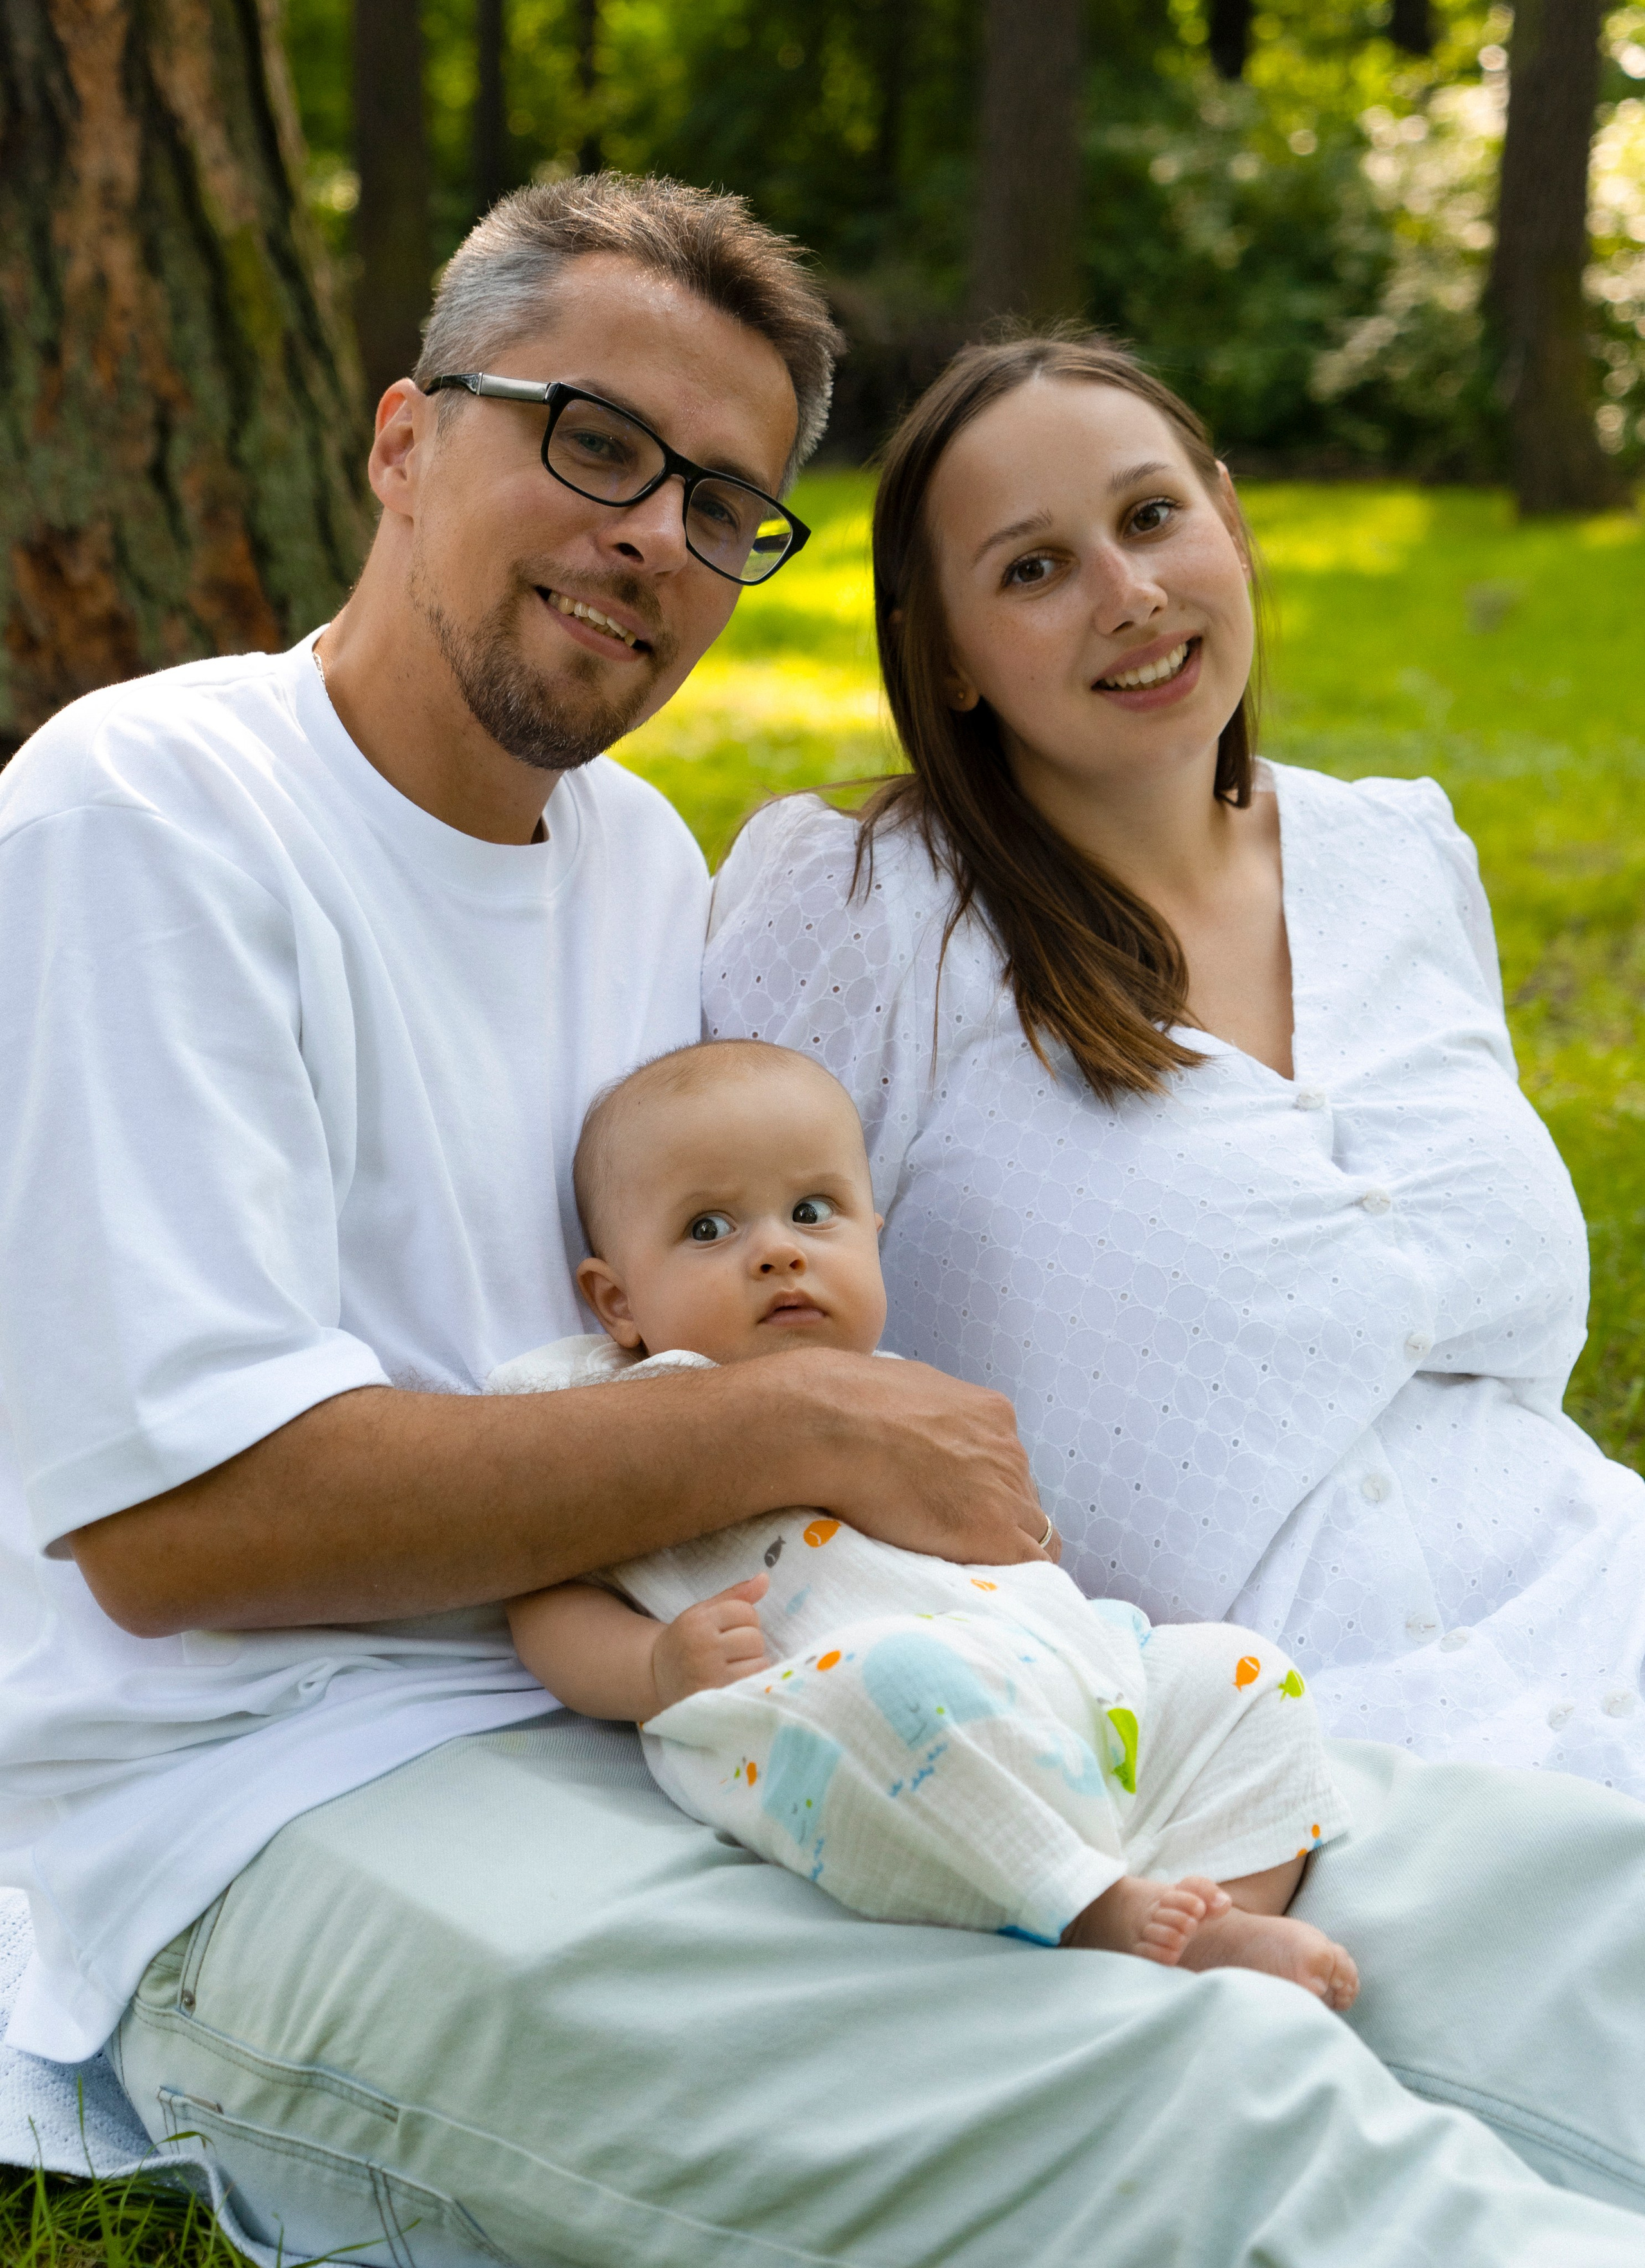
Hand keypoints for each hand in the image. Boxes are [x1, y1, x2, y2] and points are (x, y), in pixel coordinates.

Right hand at [650, 1574, 769, 1711]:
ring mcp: (710, 1674)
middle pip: (754, 1637)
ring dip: (753, 1661)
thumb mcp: (702, 1613)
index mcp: (698, 1621)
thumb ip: (735, 1595)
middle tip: (734, 1648)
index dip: (746, 1618)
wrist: (657, 1677)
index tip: (733, 1627)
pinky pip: (754, 1681)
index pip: (745, 1611)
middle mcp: (703, 1646)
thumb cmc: (686, 1641)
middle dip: (750, 1641)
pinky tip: (736, 1677)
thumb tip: (765, 1578)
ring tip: (735, 1664)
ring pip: (759, 1660)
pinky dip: (752, 1678)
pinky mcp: (718, 1695)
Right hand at [740, 1350, 1047, 1566]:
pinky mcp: (995, 1533)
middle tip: (953, 1536)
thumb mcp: (904, 1389)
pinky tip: (990, 1588)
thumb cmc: (847, 1403)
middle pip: (1021, 1495)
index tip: (957, 1501)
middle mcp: (1008, 1449)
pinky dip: (1017, 1579)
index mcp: (991, 1413)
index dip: (984, 1485)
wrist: (832, 1427)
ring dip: (1005, 1548)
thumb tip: (906, 1424)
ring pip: (1033, 1531)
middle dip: (997, 1515)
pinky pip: (1033, 1565)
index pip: (1005, 1460)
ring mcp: (1006, 1491)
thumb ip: (924, 1413)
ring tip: (967, 1567)